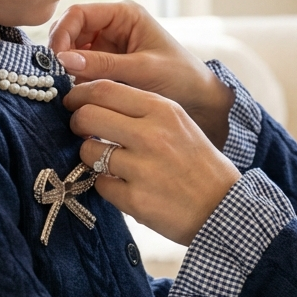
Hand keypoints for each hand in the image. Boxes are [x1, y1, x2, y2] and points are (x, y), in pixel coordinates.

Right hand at [50, 2, 233, 146]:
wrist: (199, 98)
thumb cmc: (180, 77)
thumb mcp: (142, 70)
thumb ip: (103, 65)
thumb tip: (62, 60)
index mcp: (125, 14)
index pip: (79, 14)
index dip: (62, 33)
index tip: (55, 59)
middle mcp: (114, 25)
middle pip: (71, 30)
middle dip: (62, 51)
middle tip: (58, 76)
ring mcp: (109, 44)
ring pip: (73, 50)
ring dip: (68, 67)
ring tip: (69, 87)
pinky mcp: (108, 64)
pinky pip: (82, 66)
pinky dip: (76, 78)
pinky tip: (78, 92)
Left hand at [63, 79, 239, 244]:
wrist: (222, 207)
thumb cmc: (197, 163)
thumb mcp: (178, 123)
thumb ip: (141, 110)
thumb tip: (94, 103)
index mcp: (163, 110)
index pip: (104, 89)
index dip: (79, 95)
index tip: (73, 103)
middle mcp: (151, 134)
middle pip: (87, 116)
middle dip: (77, 124)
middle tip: (83, 133)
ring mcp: (142, 167)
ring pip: (88, 152)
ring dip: (90, 158)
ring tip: (109, 163)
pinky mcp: (135, 199)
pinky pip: (100, 185)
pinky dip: (107, 186)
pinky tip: (125, 186)